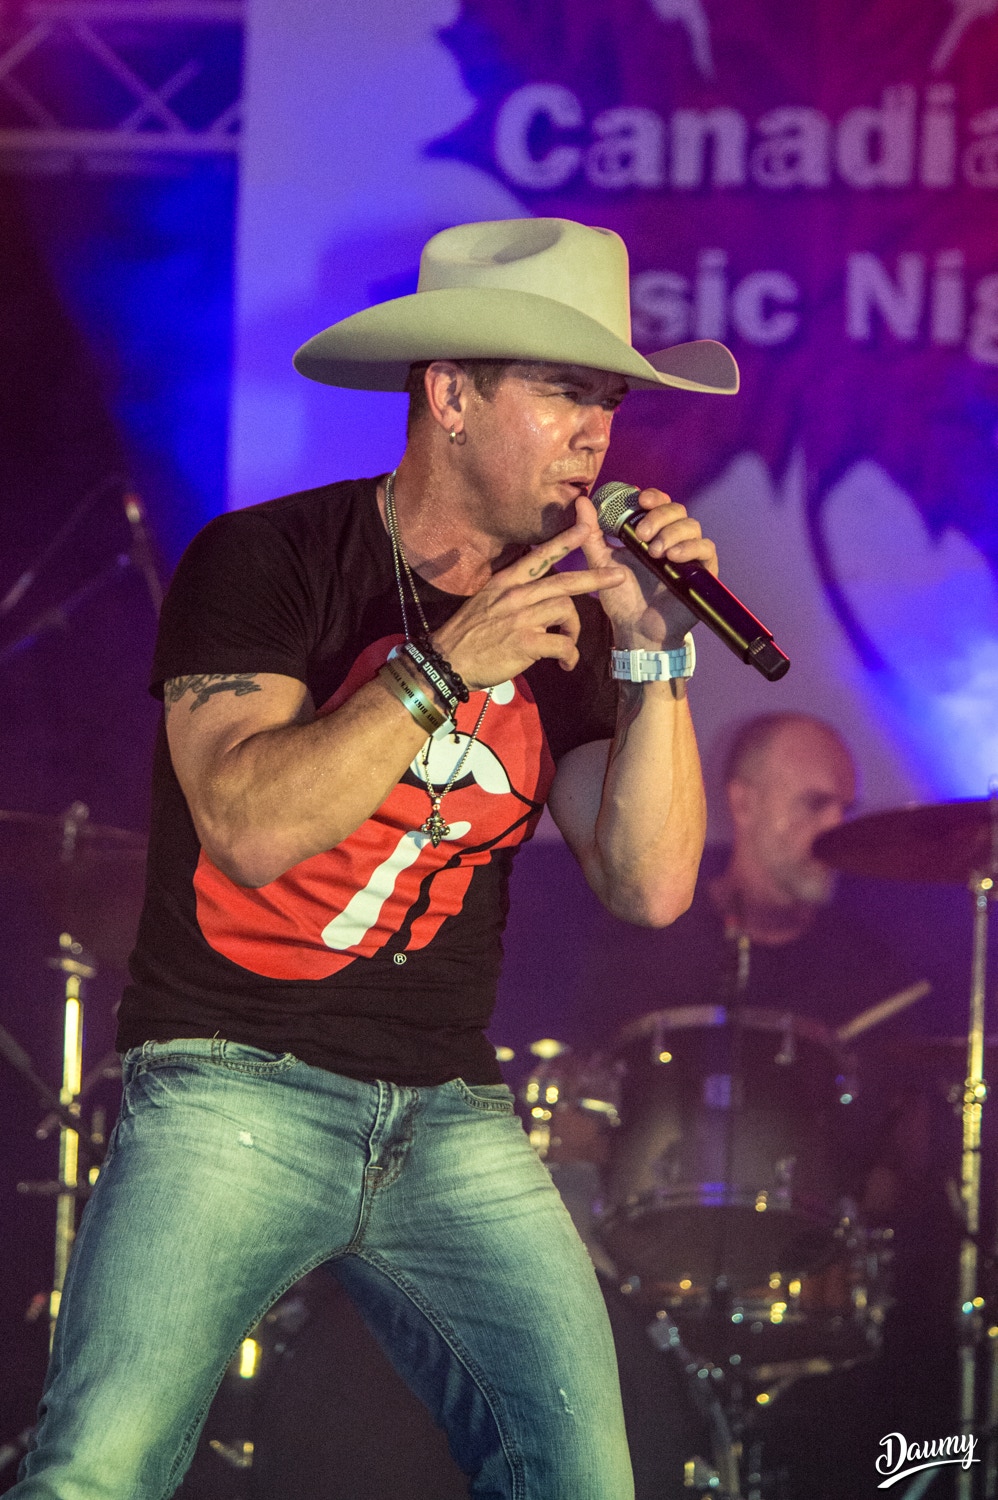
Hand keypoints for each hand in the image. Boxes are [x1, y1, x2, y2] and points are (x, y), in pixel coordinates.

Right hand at [431, 519, 626, 687]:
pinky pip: (562, 645)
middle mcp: (516, 595)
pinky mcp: (526, 643)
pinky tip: (565, 664)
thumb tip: (531, 592)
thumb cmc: (466, 634)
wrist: (447, 661)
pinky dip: (569, 656)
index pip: (540, 556)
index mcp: (506, 583)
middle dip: (595, 578)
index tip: (585, 527)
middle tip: (618, 576)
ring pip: (566, 611)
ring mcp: (521, 618)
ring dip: (573, 630)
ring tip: (567, 645)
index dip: (565, 541)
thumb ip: (509, 593)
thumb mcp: (484, 601)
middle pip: (564, 581)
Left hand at [575, 489, 717, 647]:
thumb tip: (582, 502)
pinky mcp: (702, 573)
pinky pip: (706, 548)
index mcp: (651, 534)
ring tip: (655, 552)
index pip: (659, 503)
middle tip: (643, 534)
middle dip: (660, 516)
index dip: (653, 496)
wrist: (636, 630)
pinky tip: (673, 557)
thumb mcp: (601, 562)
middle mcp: (672, 540)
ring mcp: (688, 556)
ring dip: (673, 532)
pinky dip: (691, 548)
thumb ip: (591, 533)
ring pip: (692, 526)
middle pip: (677, 510)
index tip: (640, 499)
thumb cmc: (621, 598)